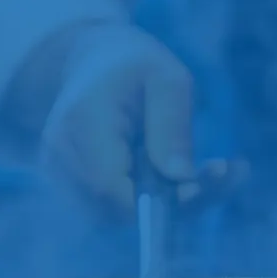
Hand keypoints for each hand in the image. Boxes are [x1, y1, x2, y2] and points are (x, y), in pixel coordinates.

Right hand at [35, 23, 243, 216]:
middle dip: (169, 205)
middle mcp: (61, 152)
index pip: (110, 187)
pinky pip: (109, 209)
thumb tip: (181, 178)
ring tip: (201, 172)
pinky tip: (171, 175)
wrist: (90, 63)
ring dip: (162, 206)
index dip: (157, 199)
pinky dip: (145, 202)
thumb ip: (172, 125)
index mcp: (83, 120)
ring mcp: (58, 171)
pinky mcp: (66, 184)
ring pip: (113, 215)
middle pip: (113, 208)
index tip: (204, 180)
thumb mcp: (167, 80)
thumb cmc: (134, 65)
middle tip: (218, 175)